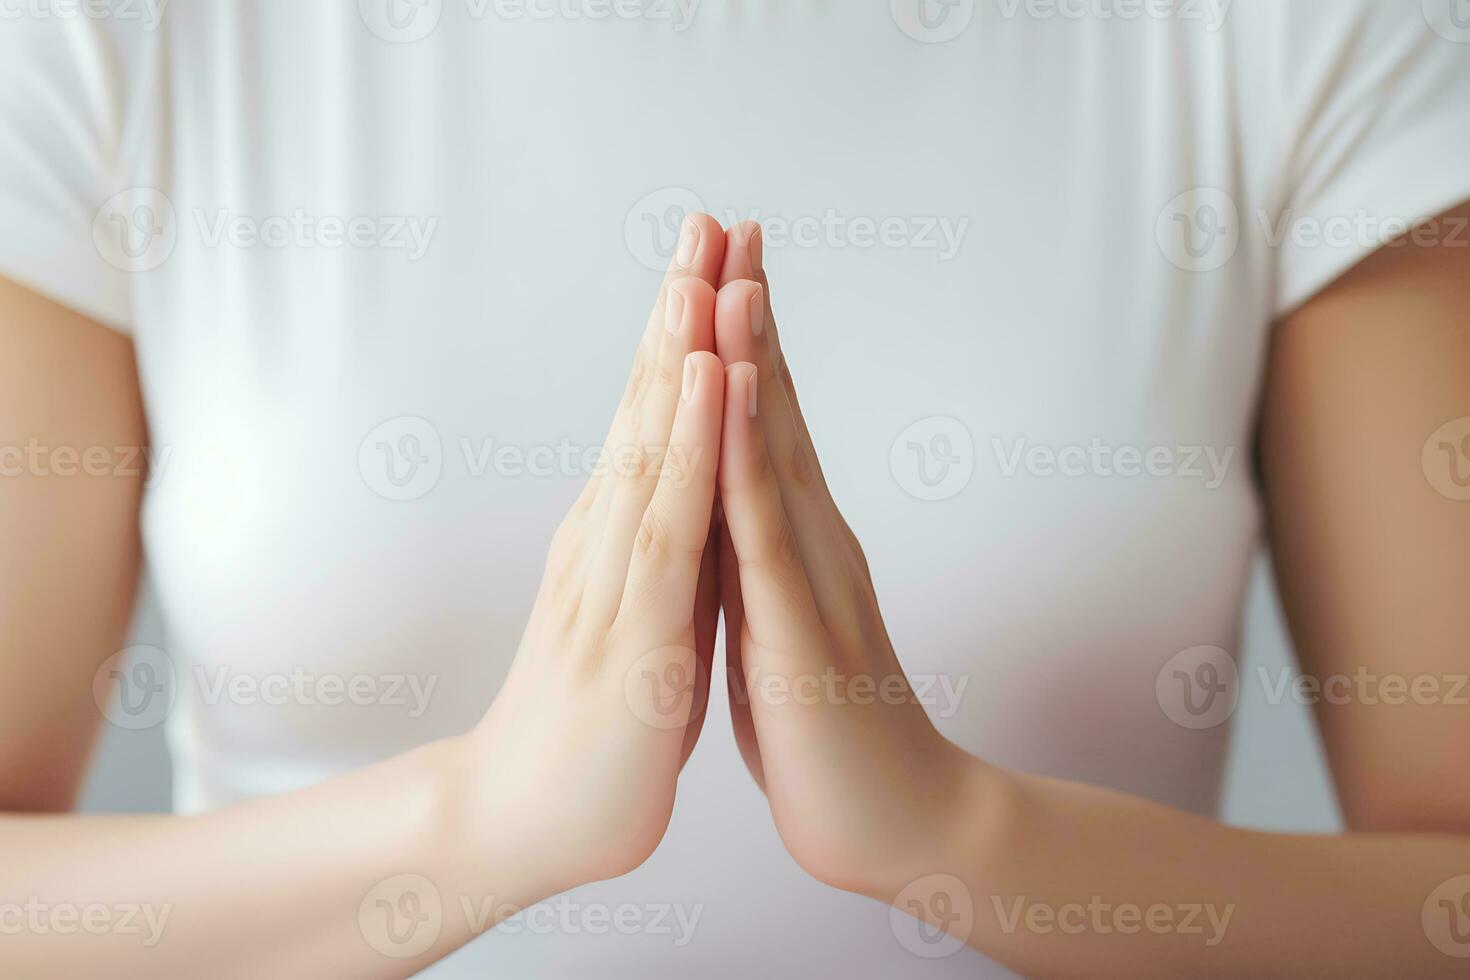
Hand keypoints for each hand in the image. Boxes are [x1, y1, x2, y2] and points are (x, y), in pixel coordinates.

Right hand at [464, 215, 727, 895]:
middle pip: (648, 405)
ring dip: (681, 348)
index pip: (655, 417)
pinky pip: (674, 521)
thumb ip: (648, 552)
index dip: (682, 335)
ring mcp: (615, 576)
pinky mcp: (636, 629)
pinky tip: (714, 380)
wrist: (525, 821)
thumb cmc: (590, 723)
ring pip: (656, 442)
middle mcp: (607, 536)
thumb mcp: (633, 616)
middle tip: (701, 216)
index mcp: (617, 535)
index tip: (709, 258)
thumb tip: (672, 497)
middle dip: (678, 308)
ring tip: (700, 264)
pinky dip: (698, 443)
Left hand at [713, 224, 984, 898]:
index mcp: (792, 541)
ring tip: (731, 276)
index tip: (714, 263)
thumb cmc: (829, 728)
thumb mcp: (776, 625)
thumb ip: (755, 561)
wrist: (897, 821)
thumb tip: (722, 505)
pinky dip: (743, 459)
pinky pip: (764, 534)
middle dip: (746, 314)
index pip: (759, 422)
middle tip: (729, 224)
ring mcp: (812, 579)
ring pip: (771, 453)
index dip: (735, 341)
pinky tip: (730, 400)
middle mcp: (811, 540)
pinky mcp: (800, 632)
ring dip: (747, 361)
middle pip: (771, 409)